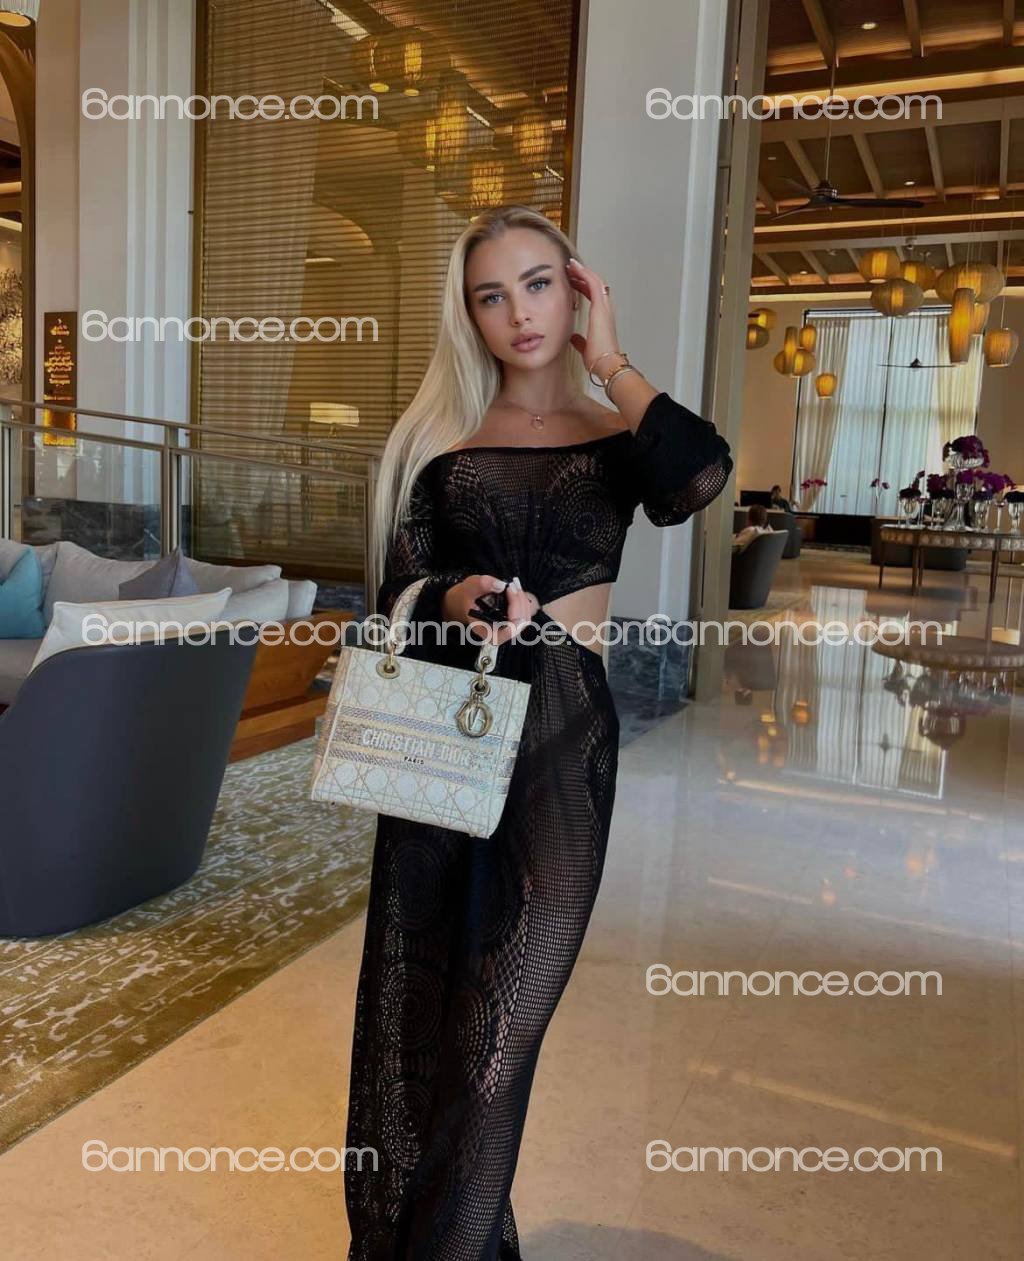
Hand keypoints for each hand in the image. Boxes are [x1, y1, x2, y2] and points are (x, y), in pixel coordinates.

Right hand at [443, 575, 538, 646]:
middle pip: (519, 623)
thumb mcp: (470, 586)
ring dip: (523, 600)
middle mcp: (499, 634)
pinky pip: (525, 614)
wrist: (465, 602)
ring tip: (513, 586)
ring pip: (525, 618)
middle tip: (512, 585)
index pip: (506, 633)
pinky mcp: (513, 622)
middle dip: (519, 601)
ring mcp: (508, 629)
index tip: (509, 592)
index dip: (514, 615)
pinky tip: (516, 590)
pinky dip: (523, 601)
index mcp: (486, 631)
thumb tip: (501, 585)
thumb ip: (483, 584)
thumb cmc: (467, 597)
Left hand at [565, 257, 624, 381]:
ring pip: (595, 281)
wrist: (606, 364)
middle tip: (570, 269)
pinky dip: (584, 273)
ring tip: (571, 264)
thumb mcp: (585, 348)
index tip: (572, 281)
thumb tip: (573, 338)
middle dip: (582, 275)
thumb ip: (580, 341)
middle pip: (595, 285)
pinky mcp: (601, 307)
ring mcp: (605, 307)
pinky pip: (593, 283)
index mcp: (602, 318)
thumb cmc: (599, 360)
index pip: (594, 296)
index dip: (583, 286)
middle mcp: (606, 310)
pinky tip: (575, 267)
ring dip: (583, 271)